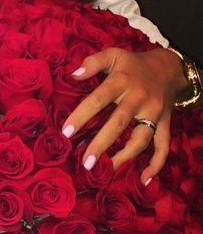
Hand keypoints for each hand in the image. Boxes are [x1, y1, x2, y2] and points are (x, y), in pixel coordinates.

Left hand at [61, 47, 186, 184]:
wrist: (169, 68)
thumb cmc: (132, 63)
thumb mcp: (113, 54)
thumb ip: (92, 62)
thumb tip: (73, 74)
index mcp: (121, 81)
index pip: (98, 99)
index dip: (81, 115)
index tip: (66, 132)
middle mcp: (138, 98)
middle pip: (118, 123)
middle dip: (101, 144)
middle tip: (85, 162)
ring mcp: (154, 113)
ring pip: (141, 138)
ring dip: (125, 157)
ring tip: (107, 170)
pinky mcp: (166, 123)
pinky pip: (163, 146)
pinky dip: (156, 164)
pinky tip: (143, 179)